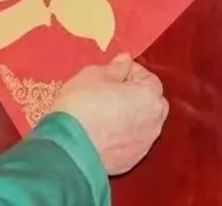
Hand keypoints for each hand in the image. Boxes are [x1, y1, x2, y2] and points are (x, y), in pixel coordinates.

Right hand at [51, 55, 168, 174]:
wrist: (68, 149)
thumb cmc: (81, 106)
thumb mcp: (93, 75)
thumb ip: (115, 68)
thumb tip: (125, 61)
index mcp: (149, 96)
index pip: (148, 77)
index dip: (129, 72)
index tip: (112, 73)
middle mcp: (154, 121)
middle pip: (150, 101)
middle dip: (135, 94)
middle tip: (109, 91)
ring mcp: (144, 144)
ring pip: (142, 123)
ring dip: (130, 115)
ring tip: (104, 113)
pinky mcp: (132, 161)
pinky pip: (132, 141)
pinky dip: (123, 135)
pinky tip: (102, 131)